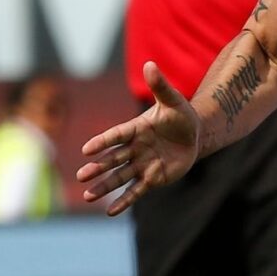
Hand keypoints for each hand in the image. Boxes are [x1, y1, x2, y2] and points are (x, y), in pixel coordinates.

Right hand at [77, 62, 200, 215]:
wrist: (195, 135)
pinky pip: (136, 191)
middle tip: (82, 175)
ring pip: (120, 177)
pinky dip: (124, 201)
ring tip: (88, 196)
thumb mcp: (173, 100)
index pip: (117, 136)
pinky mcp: (152, 178)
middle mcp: (135, 148)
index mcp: (136, 129)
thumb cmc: (181, 116)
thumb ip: (160, 85)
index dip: (103, 142)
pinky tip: (111, 212)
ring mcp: (142, 164)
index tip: (87, 149)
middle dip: (98, 168)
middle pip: (113, 159)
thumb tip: (150, 64)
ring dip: (105, 186)